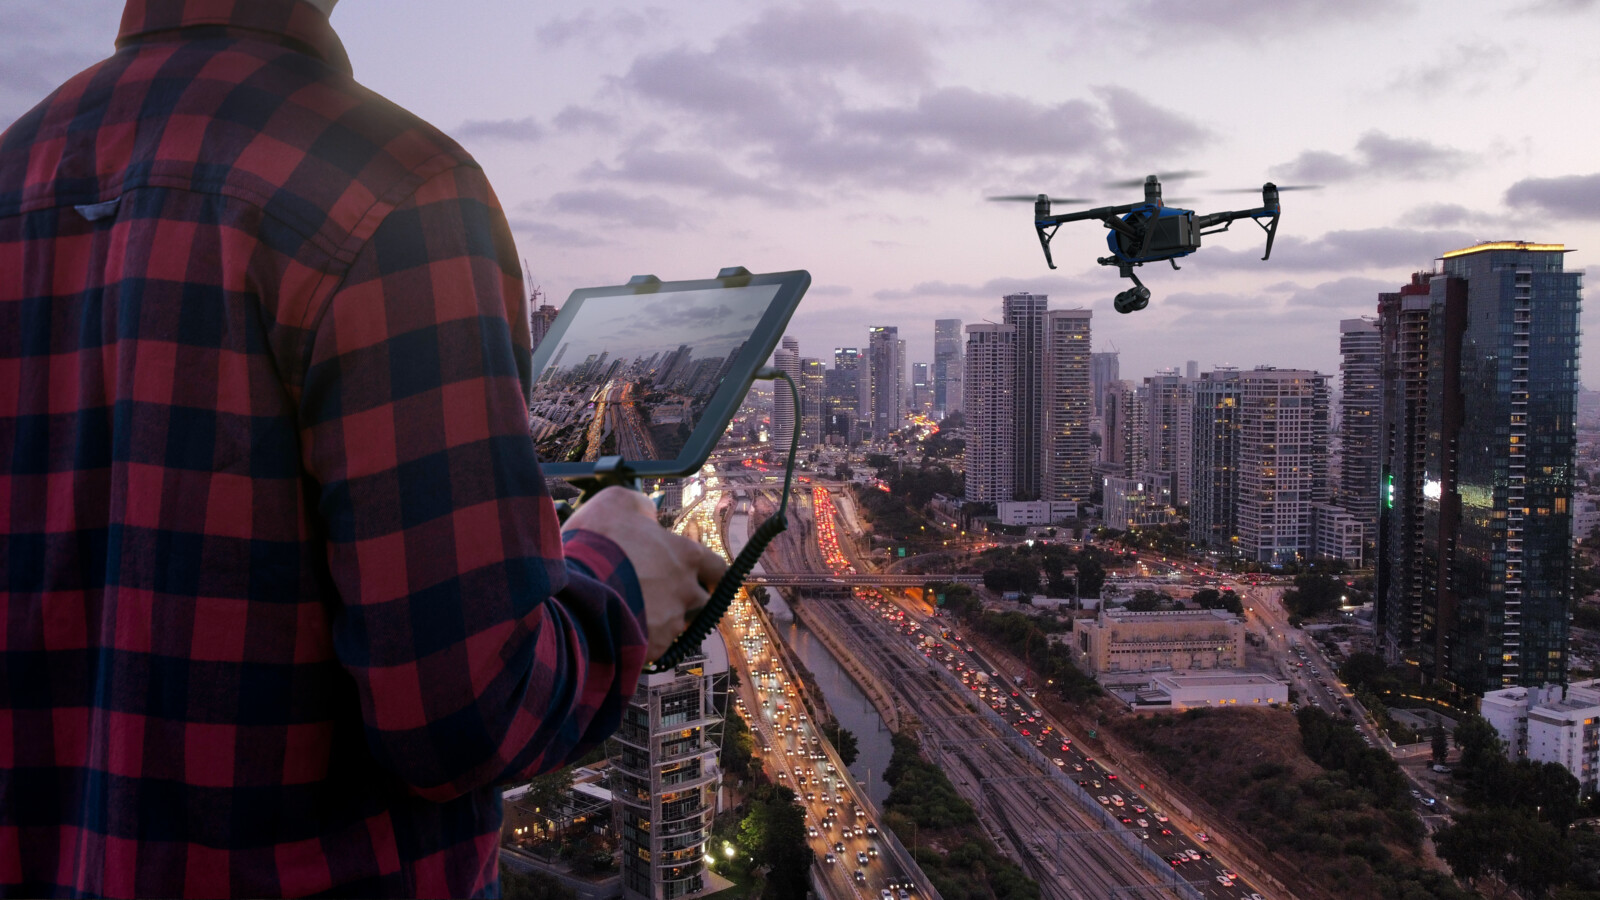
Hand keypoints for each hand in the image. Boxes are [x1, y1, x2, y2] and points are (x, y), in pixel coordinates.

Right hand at [563, 486, 727, 659]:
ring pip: (677, 626)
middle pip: (700, 600)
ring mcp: (672, 622)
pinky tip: (622, 631)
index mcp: (686, 556)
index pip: (717, 568)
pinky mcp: (653, 648)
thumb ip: (640, 507)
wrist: (575, 590)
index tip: (695, 574)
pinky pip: (656, 647)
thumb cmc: (597, 542)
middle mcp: (687, 591)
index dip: (705, 571)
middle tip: (658, 595)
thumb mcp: (616, 503)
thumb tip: (647, 513)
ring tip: (634, 614)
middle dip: (684, 599)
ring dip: (662, 620)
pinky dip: (643, 641)